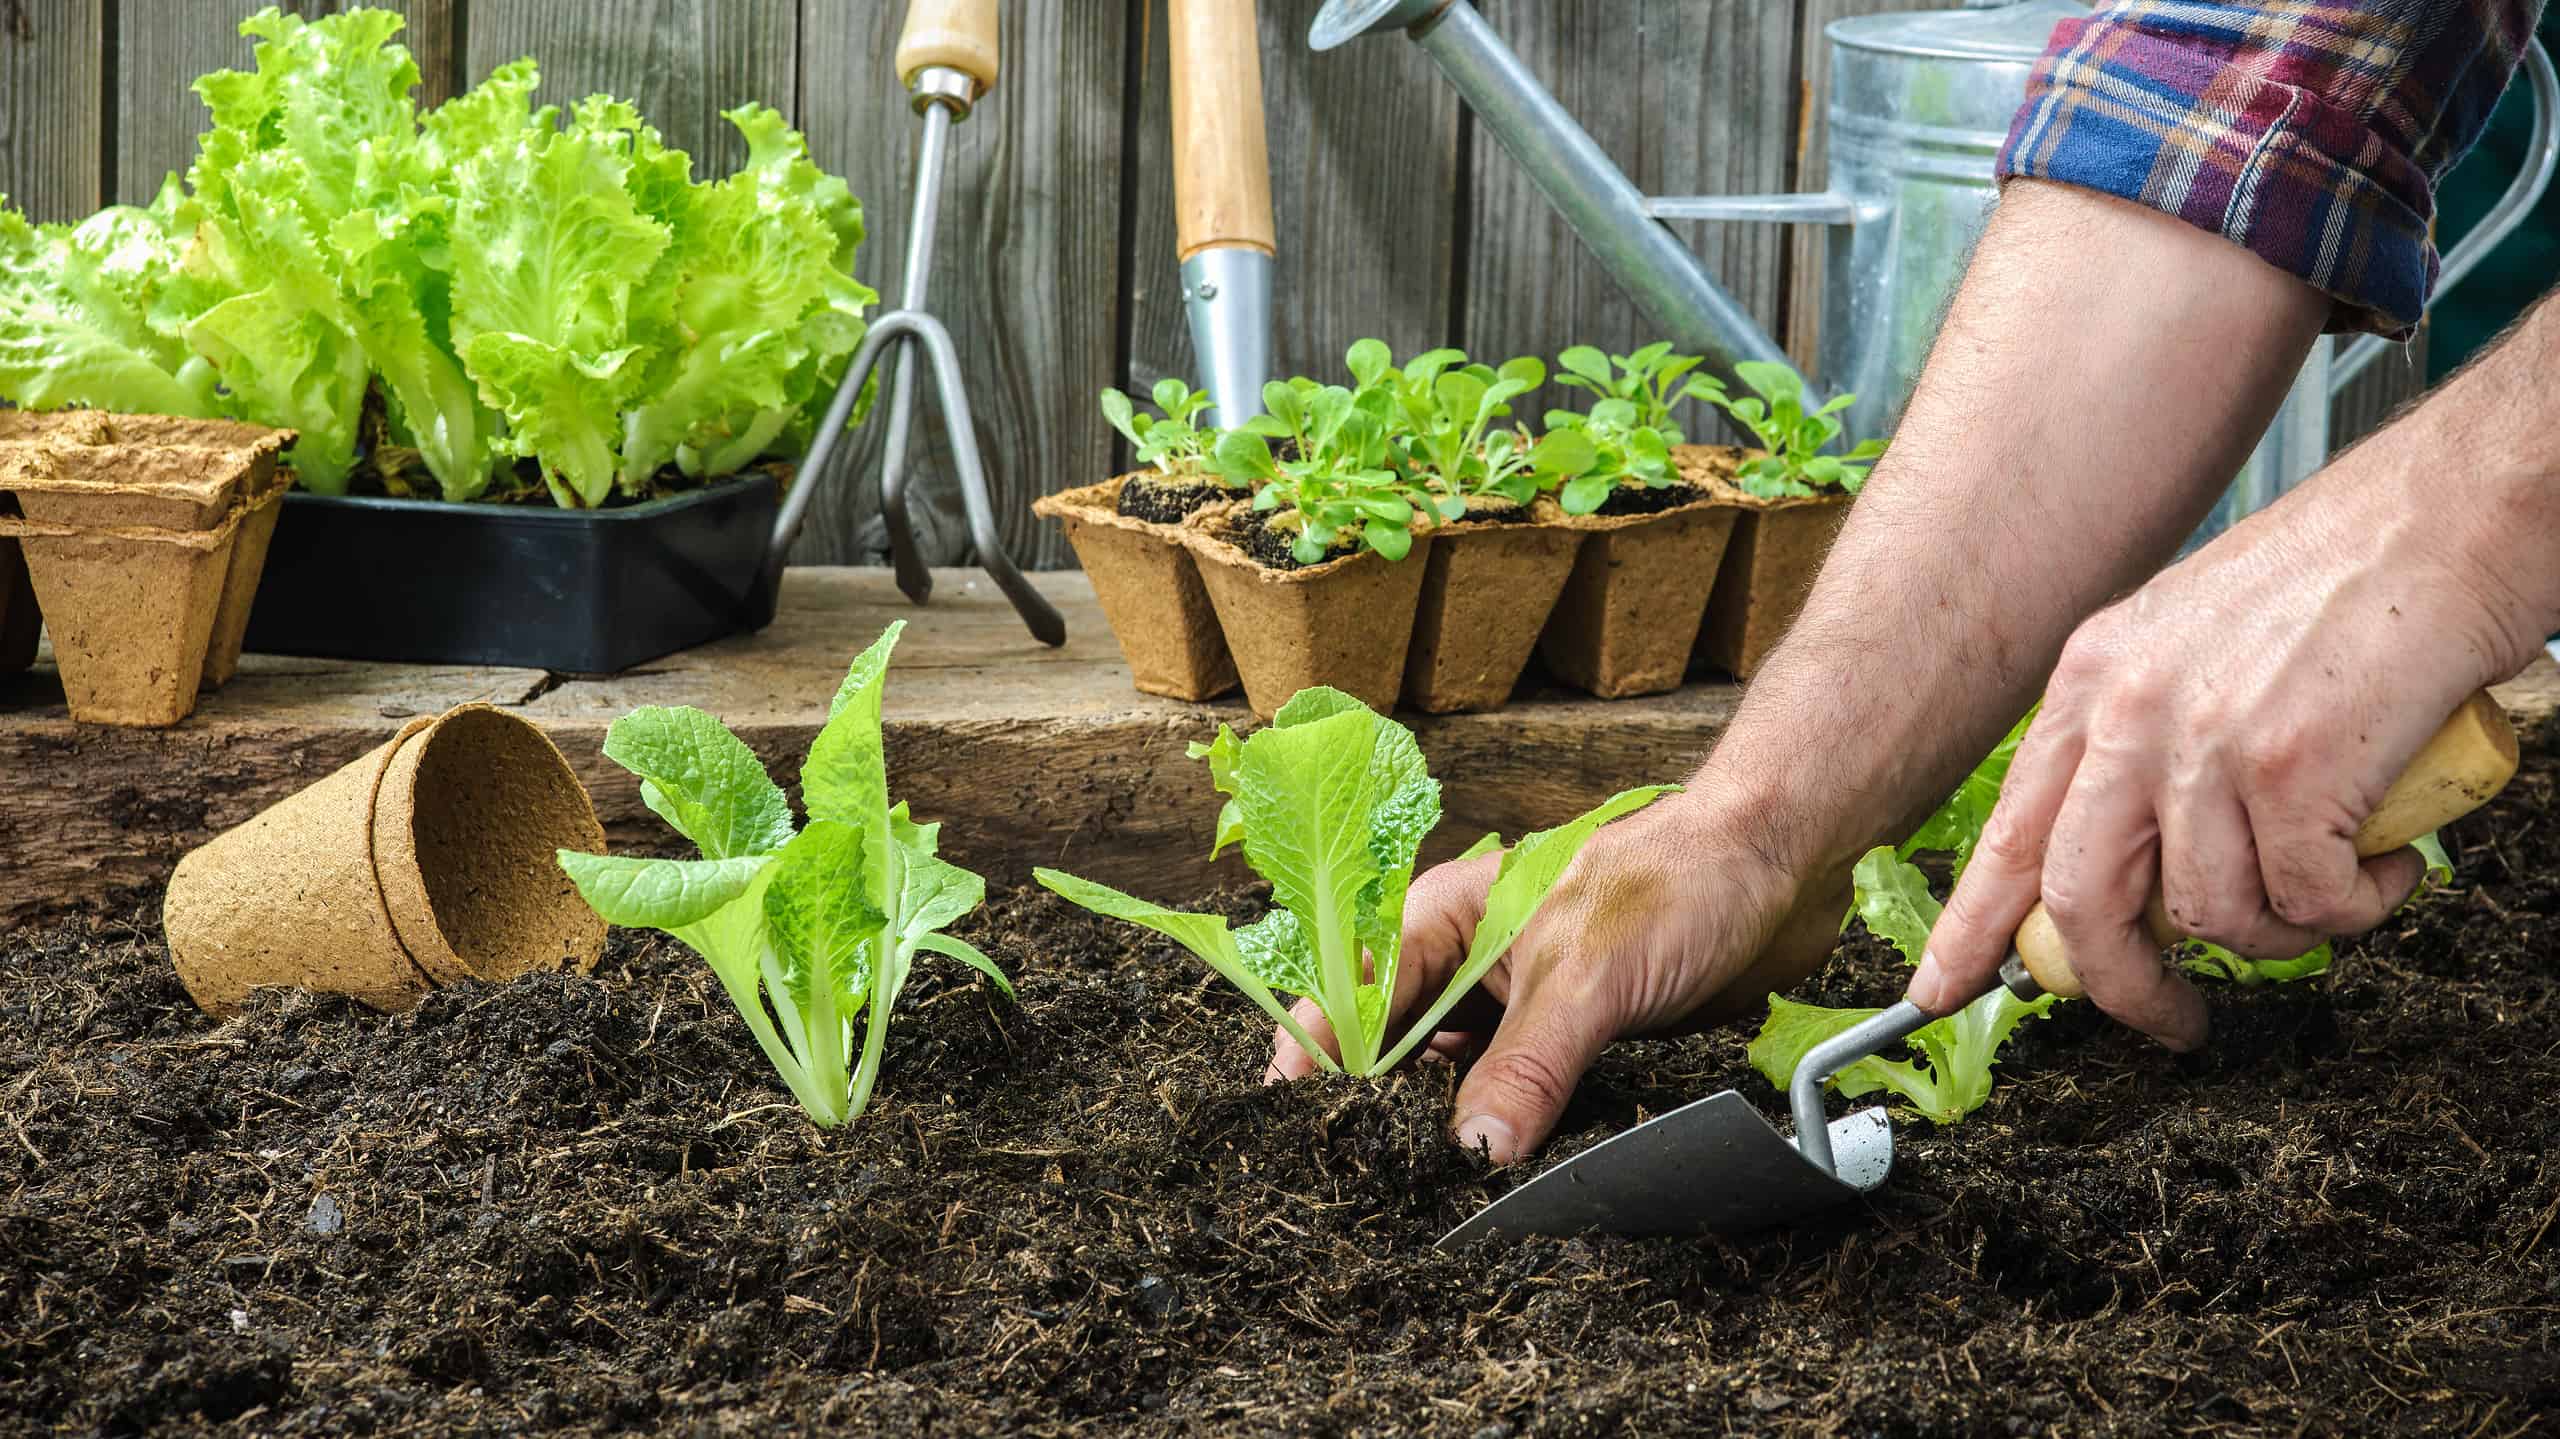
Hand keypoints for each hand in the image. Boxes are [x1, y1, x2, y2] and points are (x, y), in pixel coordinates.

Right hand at [1265, 786, 1845, 1163]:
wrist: (1782, 865)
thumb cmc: (1678, 878)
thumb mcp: (1586, 977)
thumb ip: (1526, 1066)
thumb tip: (1473, 1152)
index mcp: (1447, 918)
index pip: (1355, 992)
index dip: (1317, 1052)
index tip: (1291, 1117)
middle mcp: (1473, 962)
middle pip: (1397, 1045)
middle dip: (1378, 1106)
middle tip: (1360, 1176)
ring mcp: (1523, 1003)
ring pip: (1458, 1078)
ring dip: (1446, 1128)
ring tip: (1422, 1191)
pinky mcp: (1575, 1039)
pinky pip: (1522, 1098)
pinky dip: (1508, 1135)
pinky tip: (1501, 1176)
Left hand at [1909, 454, 2533, 1047]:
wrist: (2454, 512)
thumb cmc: (2349, 577)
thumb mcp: (2194, 643)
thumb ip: (2147, 738)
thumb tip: (2142, 857)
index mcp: (2093, 679)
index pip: (2009, 831)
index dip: (1972, 926)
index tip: (1941, 989)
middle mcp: (2129, 710)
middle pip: (2082, 900)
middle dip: (2123, 986)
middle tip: (2172, 1021)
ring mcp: (2206, 740)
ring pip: (2209, 915)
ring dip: (2279, 934)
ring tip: (2331, 890)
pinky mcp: (2293, 769)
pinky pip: (2307, 902)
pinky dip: (2355, 906)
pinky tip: (2385, 863)